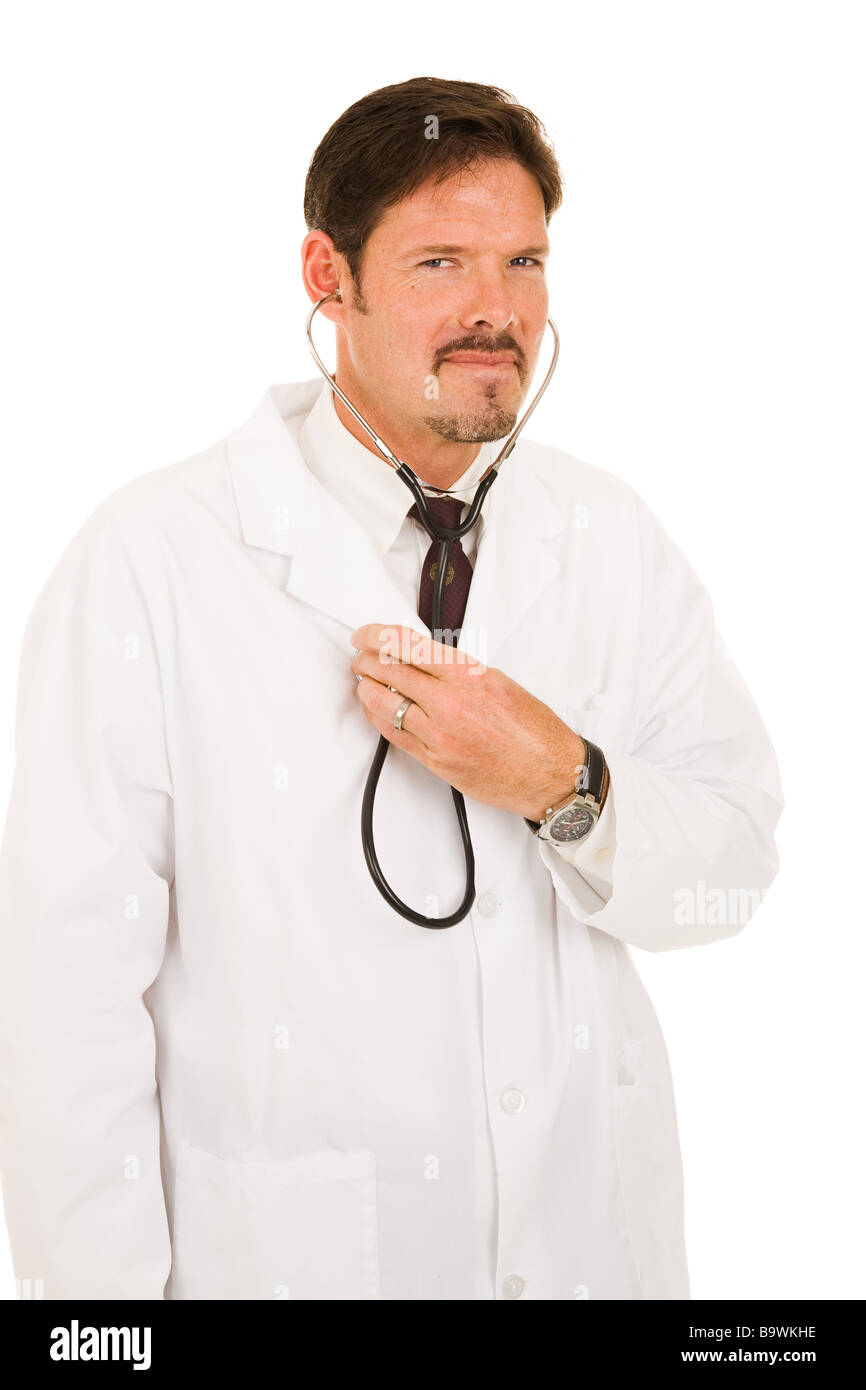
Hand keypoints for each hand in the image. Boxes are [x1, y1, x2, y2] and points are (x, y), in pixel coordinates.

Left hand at [349, 623, 589, 822]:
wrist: (550, 773)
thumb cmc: (533, 731)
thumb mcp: (499, 682)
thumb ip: (459, 671)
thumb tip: (425, 660)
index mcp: (469, 675)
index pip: (407, 645)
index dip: (377, 635)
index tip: (365, 634)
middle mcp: (451, 702)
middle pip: (389, 671)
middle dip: (366, 661)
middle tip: (359, 658)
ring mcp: (439, 734)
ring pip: (382, 703)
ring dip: (366, 689)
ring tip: (364, 682)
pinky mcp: (435, 760)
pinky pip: (393, 734)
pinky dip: (377, 718)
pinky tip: (374, 711)